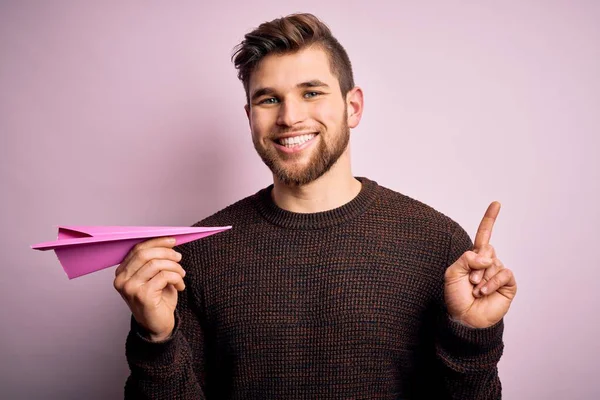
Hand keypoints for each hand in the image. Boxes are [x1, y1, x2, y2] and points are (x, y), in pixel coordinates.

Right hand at [113, 237, 185, 340]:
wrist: (158, 326)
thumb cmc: (157, 300)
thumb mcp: (155, 276)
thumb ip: (155, 260)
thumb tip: (168, 242)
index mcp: (122, 272)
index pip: (137, 249)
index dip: (156, 242)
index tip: (172, 240)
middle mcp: (122, 280)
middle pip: (145, 254)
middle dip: (166, 252)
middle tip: (179, 257)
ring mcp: (130, 288)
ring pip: (156, 264)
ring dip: (174, 267)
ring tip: (181, 274)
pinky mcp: (143, 296)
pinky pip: (164, 276)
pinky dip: (177, 278)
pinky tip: (180, 286)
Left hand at [444, 202, 516, 327]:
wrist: (465, 318)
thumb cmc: (456, 296)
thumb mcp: (452, 273)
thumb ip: (465, 258)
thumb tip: (486, 255)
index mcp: (473, 258)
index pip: (483, 235)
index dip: (490, 219)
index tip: (496, 203)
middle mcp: (487, 262)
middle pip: (487, 249)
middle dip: (476, 265)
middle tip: (470, 282)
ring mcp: (498, 273)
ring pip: (493, 262)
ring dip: (481, 278)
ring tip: (476, 290)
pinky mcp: (508, 284)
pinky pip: (503, 273)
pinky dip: (492, 282)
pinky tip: (484, 292)